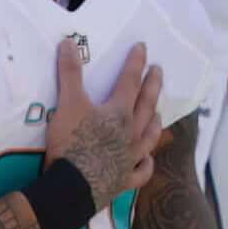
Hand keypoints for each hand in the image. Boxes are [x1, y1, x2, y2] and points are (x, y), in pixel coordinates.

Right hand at [39, 37, 166, 214]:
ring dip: (155, 123)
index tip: (143, 47)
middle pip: (146, 105)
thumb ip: (69, 73)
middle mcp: (130, 133)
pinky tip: (148, 159)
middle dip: (152, 86)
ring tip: (159, 114)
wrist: (71, 187)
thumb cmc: (71, 142)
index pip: (130, 81)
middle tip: (159, 71)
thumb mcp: (68, 103)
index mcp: (118, 112)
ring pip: (149, 137)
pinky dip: (147, 164)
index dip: (135, 63)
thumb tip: (68, 41)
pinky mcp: (124, 180)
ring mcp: (130, 158)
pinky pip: (142, 172)